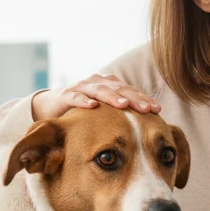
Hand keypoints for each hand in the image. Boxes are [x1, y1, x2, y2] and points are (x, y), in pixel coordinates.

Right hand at [32, 73, 160, 120]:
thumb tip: (150, 127)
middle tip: (147, 108)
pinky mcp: (65, 95)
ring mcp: (82, 88)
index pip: (131, 91)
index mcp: (110, 86)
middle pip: (119, 89)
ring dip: (112, 97)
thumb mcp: (106, 114)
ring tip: (124, 105)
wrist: (51, 108)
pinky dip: (84, 101)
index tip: (158, 110)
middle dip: (134, 99)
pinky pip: (76, 97)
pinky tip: (92, 106)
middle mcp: (98, 83)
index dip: (144, 99)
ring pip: (100, 91)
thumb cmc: (85, 113)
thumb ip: (123, 116)